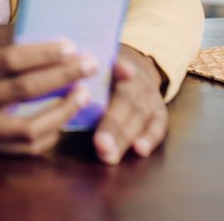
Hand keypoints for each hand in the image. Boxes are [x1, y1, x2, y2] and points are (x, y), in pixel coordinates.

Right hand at [0, 26, 97, 155]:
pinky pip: (21, 148)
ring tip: (82, 94)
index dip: (42, 54)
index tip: (71, 46)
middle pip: (22, 91)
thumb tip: (41, 31)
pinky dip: (47, 134)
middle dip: (61, 77)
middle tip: (88, 65)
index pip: (7, 60)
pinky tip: (63, 117)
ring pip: (26, 128)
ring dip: (61, 111)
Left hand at [93, 45, 167, 163]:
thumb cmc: (103, 75)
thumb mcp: (93, 70)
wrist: (134, 72)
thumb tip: (64, 85)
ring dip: (125, 138)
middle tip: (101, 146)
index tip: (101, 89)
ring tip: (110, 155)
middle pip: (126, 102)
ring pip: (140, 117)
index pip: (116, 71)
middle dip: (113, 126)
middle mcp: (137, 81)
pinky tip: (140, 151)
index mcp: (116, 67)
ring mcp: (150, 97)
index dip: (117, 75)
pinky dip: (150, 138)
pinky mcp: (159, 113)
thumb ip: (82, 76)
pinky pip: (158, 126)